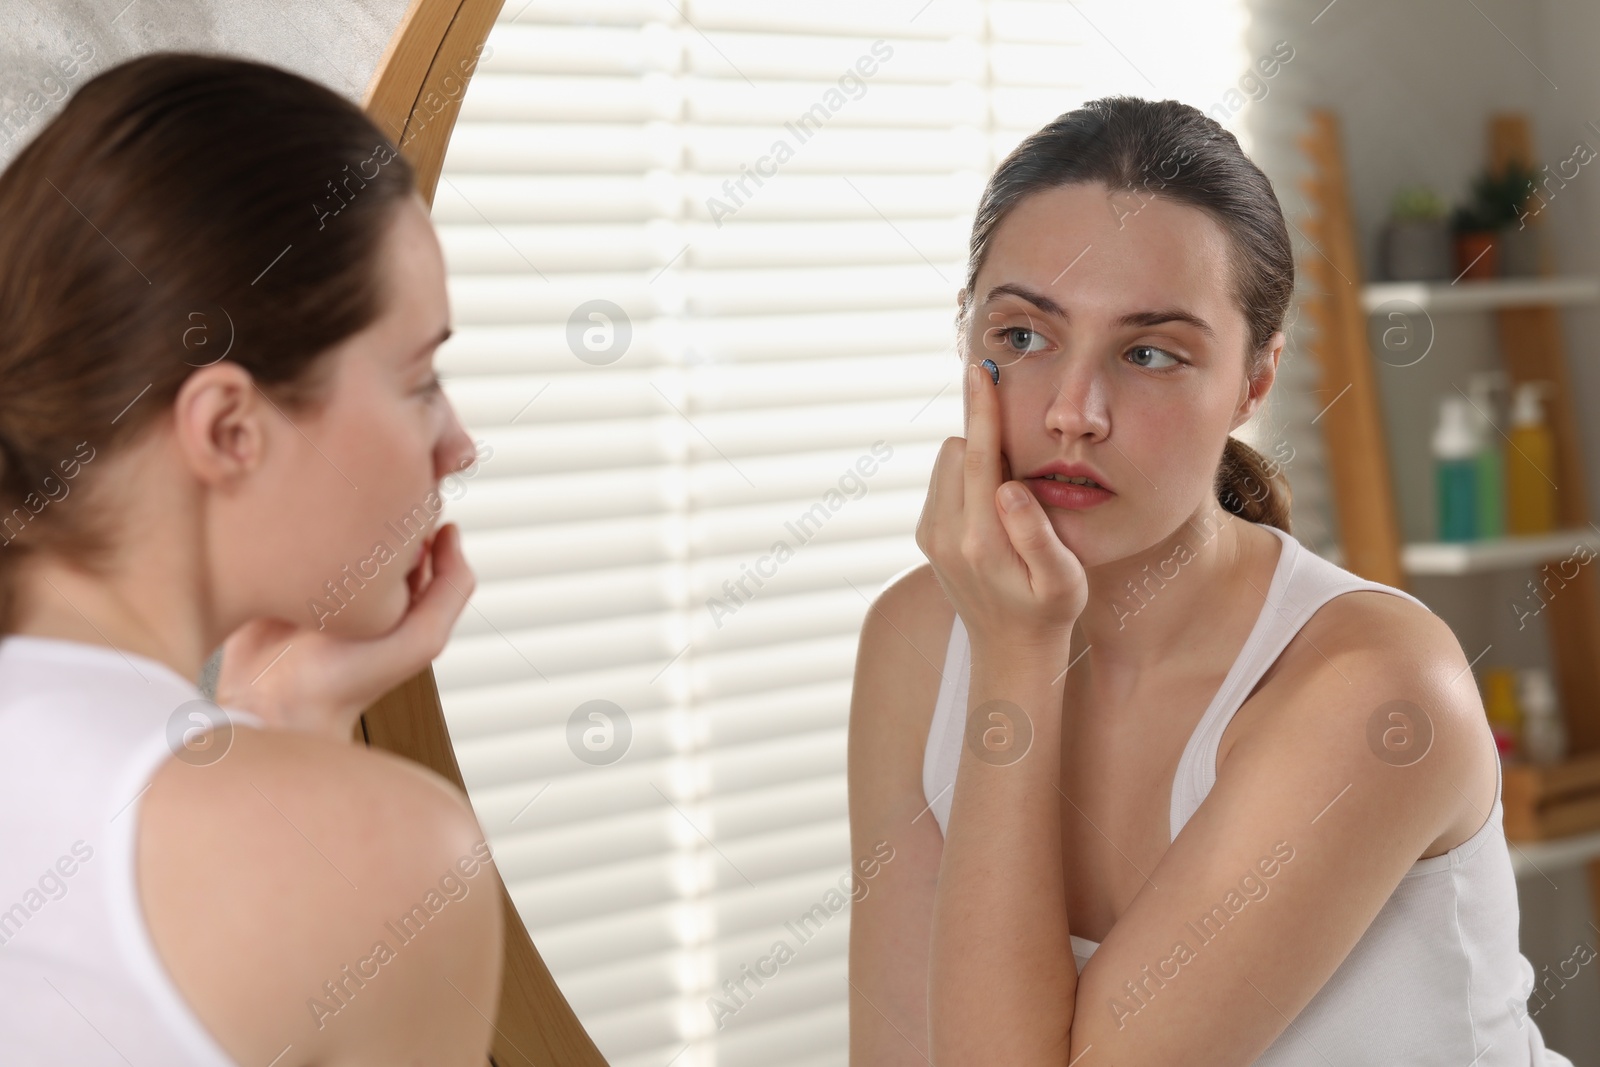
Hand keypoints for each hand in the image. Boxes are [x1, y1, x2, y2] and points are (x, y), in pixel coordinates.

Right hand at [214, 523, 475, 738]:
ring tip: (324, 506)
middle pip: (376, 520)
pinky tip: (292, 512)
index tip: (399, 503)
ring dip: (329, 506)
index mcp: (400, 589)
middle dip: (371, 504)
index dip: (414, 510)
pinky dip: (292, 518)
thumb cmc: (355, 678)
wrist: (277, 704)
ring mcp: (319, 572)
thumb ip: (452, 586)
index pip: (418, 530)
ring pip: (333, 520)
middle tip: (358, 500)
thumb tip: (451, 528)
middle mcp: (361, 577)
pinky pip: (289, 532)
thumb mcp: (424, 637)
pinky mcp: (277, 570)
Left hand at [915, 363, 1085, 666]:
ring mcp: (931, 535)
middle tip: (1023, 465)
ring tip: (1010, 494)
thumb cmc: (1048, 612)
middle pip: (957, 450)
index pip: (977, 456)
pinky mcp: (928, 536)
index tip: (980, 369)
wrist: (1009, 651)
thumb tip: (1009, 488)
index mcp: (980, 539)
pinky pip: (944, 484)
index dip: (981, 409)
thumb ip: (1036, 534)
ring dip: (976, 462)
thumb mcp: (1063, 581)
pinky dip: (966, 480)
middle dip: (986, 441)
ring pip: (947, 464)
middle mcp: (945, 534)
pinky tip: (993, 507)